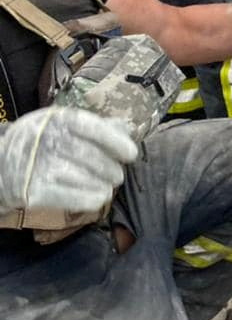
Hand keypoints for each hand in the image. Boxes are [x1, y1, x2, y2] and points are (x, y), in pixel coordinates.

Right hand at [0, 107, 137, 213]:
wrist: (2, 167)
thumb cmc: (40, 144)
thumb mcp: (62, 126)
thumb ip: (96, 126)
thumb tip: (127, 128)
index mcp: (57, 120)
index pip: (94, 128)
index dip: (117, 142)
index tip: (131, 154)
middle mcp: (48, 141)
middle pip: (96, 159)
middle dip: (113, 170)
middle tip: (116, 175)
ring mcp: (40, 167)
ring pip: (91, 181)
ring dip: (105, 186)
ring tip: (105, 186)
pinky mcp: (36, 192)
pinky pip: (79, 199)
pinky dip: (93, 199)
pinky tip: (95, 196)